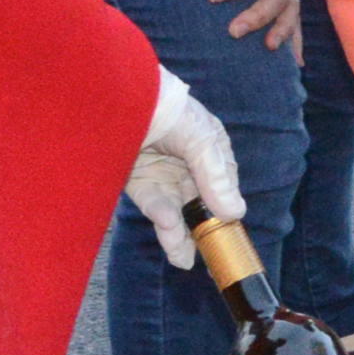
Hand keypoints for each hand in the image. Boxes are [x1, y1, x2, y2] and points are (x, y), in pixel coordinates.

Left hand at [127, 70, 247, 268]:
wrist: (118, 95)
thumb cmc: (168, 109)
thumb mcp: (201, 140)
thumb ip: (216, 177)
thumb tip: (236, 213)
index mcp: (210, 149)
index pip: (223, 186)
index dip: (225, 210)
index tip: (228, 235)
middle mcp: (187, 163)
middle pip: (198, 203)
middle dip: (201, 231)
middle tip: (206, 258)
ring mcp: (161, 172)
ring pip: (175, 209)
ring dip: (178, 234)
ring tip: (182, 259)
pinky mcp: (136, 180)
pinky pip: (152, 203)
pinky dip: (160, 217)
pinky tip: (169, 229)